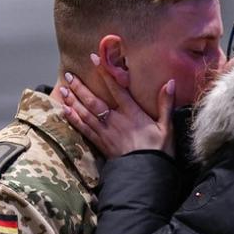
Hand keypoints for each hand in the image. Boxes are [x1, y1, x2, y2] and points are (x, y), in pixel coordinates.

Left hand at [60, 54, 174, 158]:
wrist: (145, 174)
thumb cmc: (159, 150)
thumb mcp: (166, 127)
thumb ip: (165, 104)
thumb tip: (170, 83)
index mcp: (132, 113)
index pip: (116, 89)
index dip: (105, 73)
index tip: (94, 59)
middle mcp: (115, 121)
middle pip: (94, 100)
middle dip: (80, 87)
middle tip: (69, 75)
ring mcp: (106, 133)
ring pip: (85, 113)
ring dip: (73, 100)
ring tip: (63, 89)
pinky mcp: (101, 144)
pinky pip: (84, 129)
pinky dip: (73, 119)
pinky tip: (65, 111)